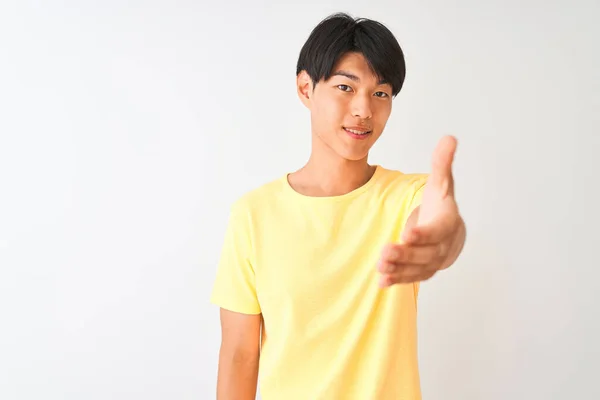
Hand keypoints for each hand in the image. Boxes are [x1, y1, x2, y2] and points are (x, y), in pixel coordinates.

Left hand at [377, 135, 464, 286]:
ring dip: (400, 269)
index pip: (438, 230)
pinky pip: (411, 278)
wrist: (449, 232)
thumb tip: (449, 138)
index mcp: (447, 222)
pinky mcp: (423, 271)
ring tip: (380, 266)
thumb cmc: (441, 205)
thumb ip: (441, 163)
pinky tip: (381, 281)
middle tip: (385, 252)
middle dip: (406, 254)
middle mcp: (443, 245)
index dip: (424, 233)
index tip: (408, 233)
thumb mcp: (442, 184)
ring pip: (418, 268)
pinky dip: (397, 280)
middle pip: (426, 253)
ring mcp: (433, 261)